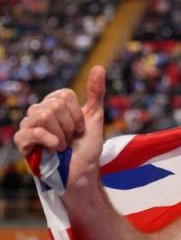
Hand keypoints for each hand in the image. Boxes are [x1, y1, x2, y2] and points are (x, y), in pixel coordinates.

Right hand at [14, 66, 105, 187]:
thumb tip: (99, 67)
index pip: (64, 95)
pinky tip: (54, 149)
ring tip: (62, 145)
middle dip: (70, 126)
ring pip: (44, 116)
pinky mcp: (22, 142)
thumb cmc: (87, 147)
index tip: (79, 129)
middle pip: (55, 105)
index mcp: (53, 104)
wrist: (83, 172)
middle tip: (70, 139)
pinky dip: (50, 141)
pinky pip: (32, 131)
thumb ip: (95, 93)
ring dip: (61, 135)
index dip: (77, 115)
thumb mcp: (95, 118)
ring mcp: (28, 126)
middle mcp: (37, 112)